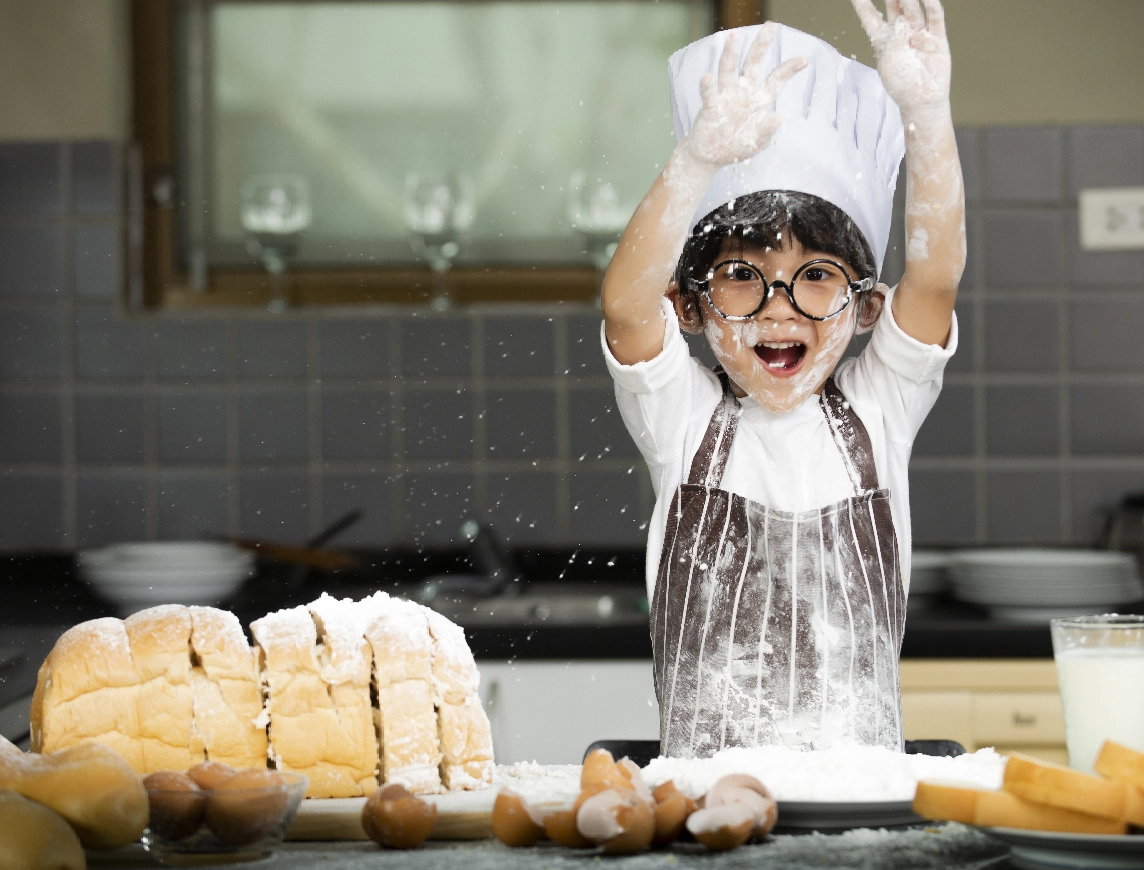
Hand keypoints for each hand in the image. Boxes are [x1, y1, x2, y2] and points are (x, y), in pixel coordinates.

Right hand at [681, 23, 807, 167]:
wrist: (712, 156)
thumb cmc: (737, 146)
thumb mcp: (757, 142)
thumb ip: (767, 132)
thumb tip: (778, 118)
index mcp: (759, 98)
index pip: (777, 79)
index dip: (790, 69)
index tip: (806, 59)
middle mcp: (743, 91)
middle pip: (753, 63)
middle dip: (762, 45)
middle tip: (771, 27)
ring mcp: (726, 96)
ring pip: (728, 70)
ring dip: (730, 54)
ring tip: (734, 37)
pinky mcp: (711, 107)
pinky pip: (709, 94)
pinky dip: (707, 86)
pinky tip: (707, 77)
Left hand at [851, 0, 950, 119]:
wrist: (921, 100)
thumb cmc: (901, 85)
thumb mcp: (888, 63)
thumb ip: (893, 40)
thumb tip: (902, 20)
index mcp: (883, 40)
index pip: (870, 16)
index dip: (863, 4)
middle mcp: (901, 32)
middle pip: (894, 6)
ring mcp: (919, 33)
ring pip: (913, 9)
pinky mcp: (936, 37)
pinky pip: (934, 18)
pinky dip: (931, 6)